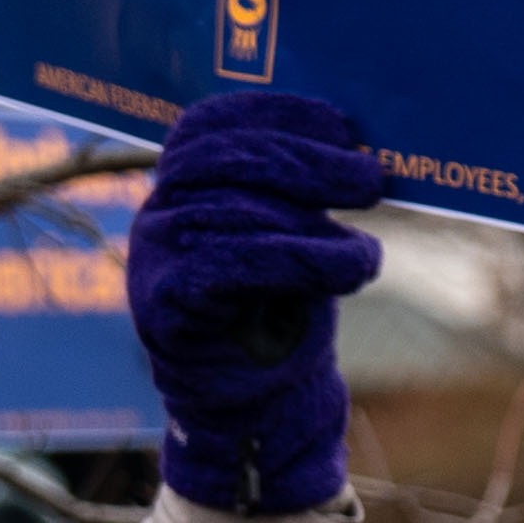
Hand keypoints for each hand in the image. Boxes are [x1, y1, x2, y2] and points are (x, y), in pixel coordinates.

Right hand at [125, 91, 385, 514]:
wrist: (252, 410)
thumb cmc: (277, 318)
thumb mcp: (293, 239)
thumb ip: (301, 195)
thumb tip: (360, 146)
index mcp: (181, 187)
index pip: (210, 125)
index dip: (274, 112)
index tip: (342, 123)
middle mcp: (158, 214)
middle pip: (228, 162)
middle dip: (308, 162)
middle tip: (370, 179)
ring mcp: (152, 259)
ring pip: (235, 213)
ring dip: (315, 223)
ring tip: (368, 247)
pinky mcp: (163, 306)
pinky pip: (234, 266)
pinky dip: (306, 261)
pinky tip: (355, 267)